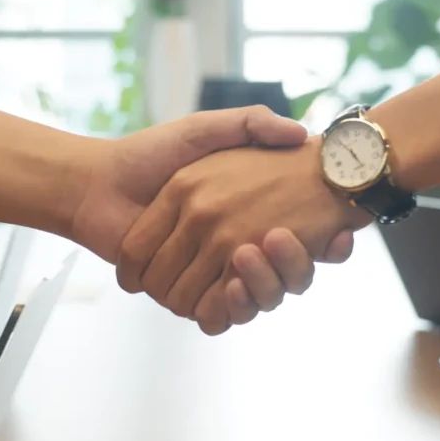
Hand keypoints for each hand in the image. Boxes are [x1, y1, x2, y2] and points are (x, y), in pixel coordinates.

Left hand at [72, 106, 353, 329]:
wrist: (99, 183)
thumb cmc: (150, 152)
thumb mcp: (208, 129)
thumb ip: (251, 124)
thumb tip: (300, 133)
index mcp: (242, 216)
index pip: (296, 239)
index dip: (322, 241)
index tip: (340, 231)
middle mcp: (229, 249)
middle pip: (283, 276)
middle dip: (294, 267)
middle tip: (287, 241)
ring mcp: (207, 274)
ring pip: (257, 299)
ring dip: (264, 287)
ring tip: (254, 256)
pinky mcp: (182, 294)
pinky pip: (217, 316)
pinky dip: (228, 308)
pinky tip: (231, 285)